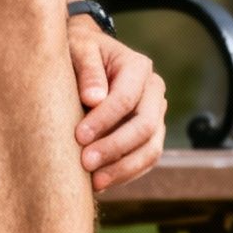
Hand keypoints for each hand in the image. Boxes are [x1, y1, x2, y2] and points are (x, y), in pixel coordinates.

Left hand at [69, 19, 166, 191]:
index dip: (104, 120)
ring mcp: (155, 115)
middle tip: (85, 163)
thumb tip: (94, 98)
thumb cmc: (79, 52)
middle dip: (114, 147)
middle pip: (144, 126)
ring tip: (95, 181)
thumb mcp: (78, 49)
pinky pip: (145, 160)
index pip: (126, 98)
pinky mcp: (149, 135)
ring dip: (123, 168)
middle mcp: (153, 91)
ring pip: (151, 148)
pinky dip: (126, 174)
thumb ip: (87, 69)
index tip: (78, 136)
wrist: (86, 59)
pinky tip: (101, 183)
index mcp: (138, 67)